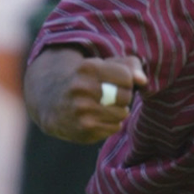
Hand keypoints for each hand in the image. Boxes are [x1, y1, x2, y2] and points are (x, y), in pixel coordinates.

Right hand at [26, 48, 146, 143]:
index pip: (127, 78)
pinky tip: (95, 118)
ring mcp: (82, 111)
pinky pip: (114, 128)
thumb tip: (143, 81)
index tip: (113, 82)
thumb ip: (129, 66)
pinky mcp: (84, 129)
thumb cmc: (84, 80)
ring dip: (116, 112)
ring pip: (122, 114)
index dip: (125, 81)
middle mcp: (82, 89)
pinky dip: (109, 124)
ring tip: (100, 107)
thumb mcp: (103, 65)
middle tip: (107, 96)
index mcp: (88, 68)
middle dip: (121, 97)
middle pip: (125, 96)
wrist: (50, 102)